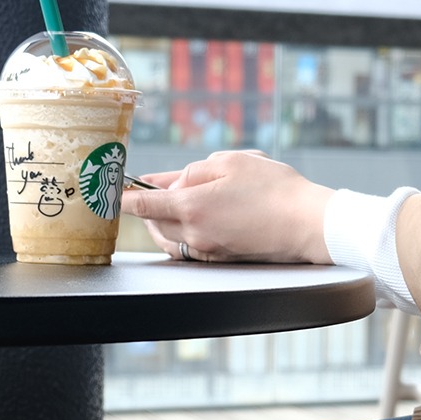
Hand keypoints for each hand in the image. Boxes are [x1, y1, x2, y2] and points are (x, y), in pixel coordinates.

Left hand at [121, 151, 334, 263]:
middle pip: (153, 222)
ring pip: (169, 238)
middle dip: (146, 206)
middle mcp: (194, 233)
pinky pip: (188, 248)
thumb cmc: (276, 189)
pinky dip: (180, 236)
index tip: (111, 191)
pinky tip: (189, 225)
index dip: (122, 196)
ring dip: (161, 224)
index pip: (141, 203)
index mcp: (190, 206)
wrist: (309, 223)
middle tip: (147, 191)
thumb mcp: (232, 162)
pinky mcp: (223, 257)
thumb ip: (195, 170)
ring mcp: (209, 249)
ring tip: (165, 209)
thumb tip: (172, 182)